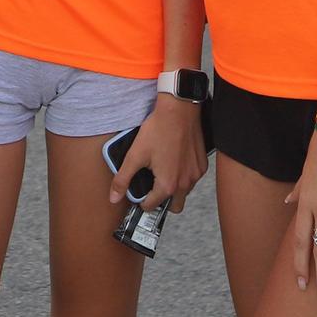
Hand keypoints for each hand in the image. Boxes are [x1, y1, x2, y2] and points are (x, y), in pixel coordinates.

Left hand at [111, 97, 208, 213]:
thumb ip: (123, 179)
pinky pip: (192, 179)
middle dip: (161, 200)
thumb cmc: (159, 129)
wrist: (179, 110)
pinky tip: (174, 160)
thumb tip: (114, 197)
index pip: (151, 206)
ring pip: (184, 193)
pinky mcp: (202, 164)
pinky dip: (184, 175)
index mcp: (168, 185)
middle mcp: (185, 184)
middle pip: (173, 206)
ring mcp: (196, 174)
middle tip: (151, 185)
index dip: (141, 200)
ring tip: (162, 169)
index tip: (139, 191)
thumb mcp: (135, 154)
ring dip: (173, 187)